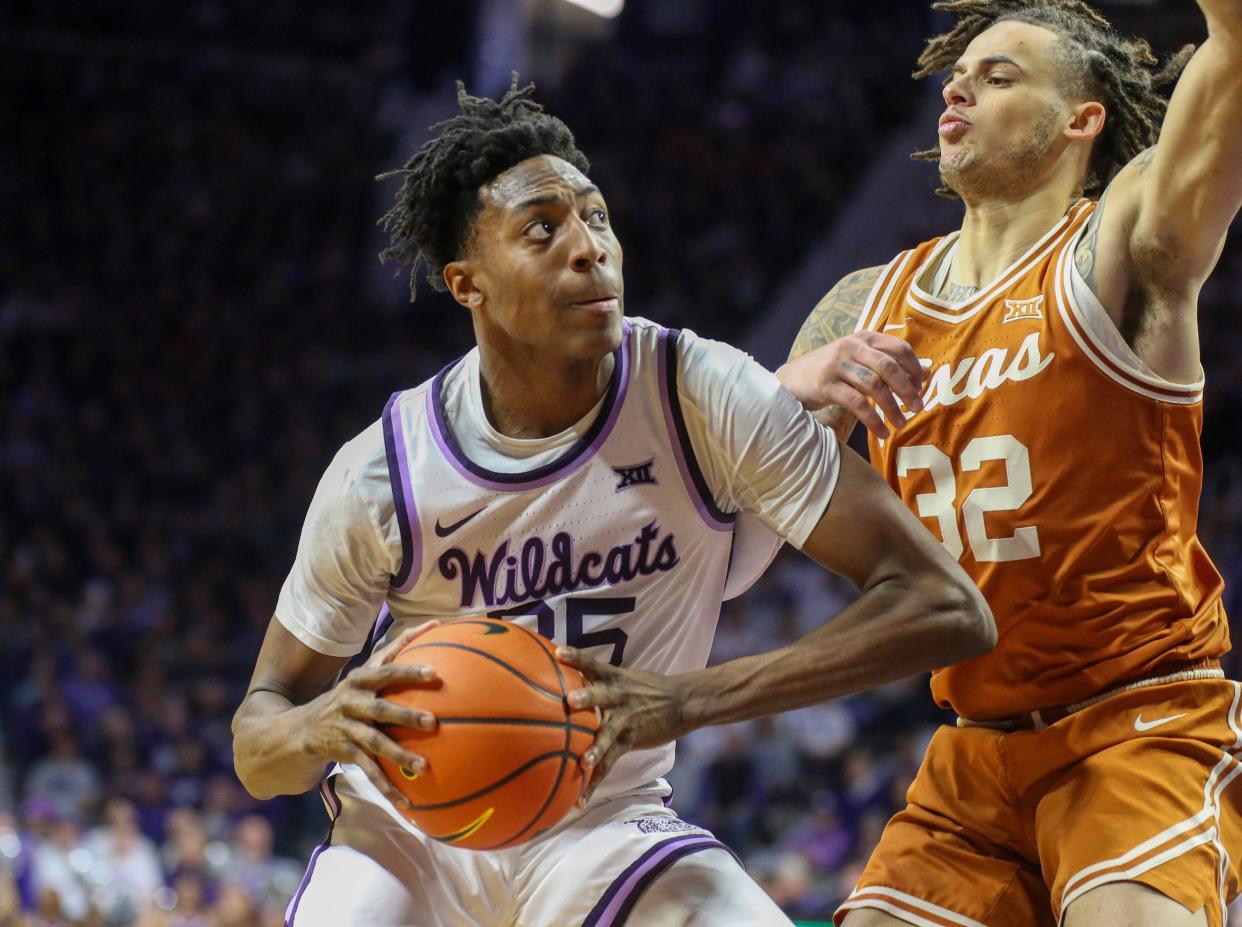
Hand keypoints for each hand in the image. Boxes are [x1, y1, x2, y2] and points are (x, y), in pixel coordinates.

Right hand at [300, 622, 439, 810]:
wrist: (299, 728)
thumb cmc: (349, 695)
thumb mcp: (365, 672)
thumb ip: (396, 649)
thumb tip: (434, 622)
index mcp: (360, 680)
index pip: (385, 670)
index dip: (408, 671)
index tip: (434, 673)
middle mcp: (352, 702)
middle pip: (381, 708)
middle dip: (406, 715)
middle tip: (434, 722)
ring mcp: (346, 729)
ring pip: (374, 743)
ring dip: (398, 755)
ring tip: (423, 766)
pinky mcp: (344, 753)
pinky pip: (368, 771)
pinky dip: (387, 787)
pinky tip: (406, 801)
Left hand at [556, 647, 692, 805]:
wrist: (681, 701)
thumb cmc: (647, 688)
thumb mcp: (625, 676)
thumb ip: (598, 678)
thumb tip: (566, 677)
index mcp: (614, 678)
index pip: (592, 663)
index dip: (576, 657)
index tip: (559, 652)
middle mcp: (617, 697)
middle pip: (600, 695)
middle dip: (585, 698)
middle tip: (569, 700)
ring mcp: (624, 719)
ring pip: (607, 733)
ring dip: (594, 748)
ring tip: (583, 761)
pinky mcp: (629, 740)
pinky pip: (610, 763)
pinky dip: (594, 782)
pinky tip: (580, 800)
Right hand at [778, 333, 925, 438]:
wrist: (793, 379)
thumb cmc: (832, 371)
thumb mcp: (861, 361)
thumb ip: (890, 363)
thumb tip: (927, 372)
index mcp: (864, 338)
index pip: (899, 348)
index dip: (914, 368)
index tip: (920, 388)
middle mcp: (852, 347)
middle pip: (888, 366)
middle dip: (907, 389)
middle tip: (918, 408)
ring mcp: (838, 365)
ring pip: (874, 386)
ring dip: (891, 408)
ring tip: (901, 424)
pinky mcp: (826, 385)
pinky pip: (857, 404)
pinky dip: (872, 420)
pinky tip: (880, 433)